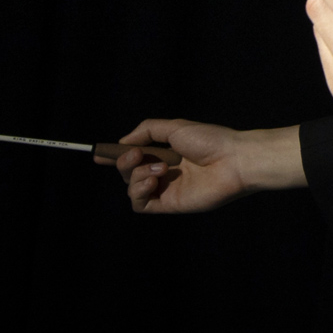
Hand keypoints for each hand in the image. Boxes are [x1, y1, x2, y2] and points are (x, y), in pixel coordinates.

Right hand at [113, 120, 303, 213]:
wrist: (233, 160)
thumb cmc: (210, 140)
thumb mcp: (175, 127)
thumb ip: (147, 130)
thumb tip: (123, 141)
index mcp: (167, 152)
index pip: (136, 156)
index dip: (116, 156)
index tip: (99, 154)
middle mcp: (164, 172)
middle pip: (129, 172)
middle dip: (125, 162)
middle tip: (136, 155)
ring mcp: (166, 189)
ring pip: (131, 187)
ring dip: (136, 176)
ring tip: (159, 169)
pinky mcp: (169, 204)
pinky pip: (140, 204)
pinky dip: (138, 192)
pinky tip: (154, 181)